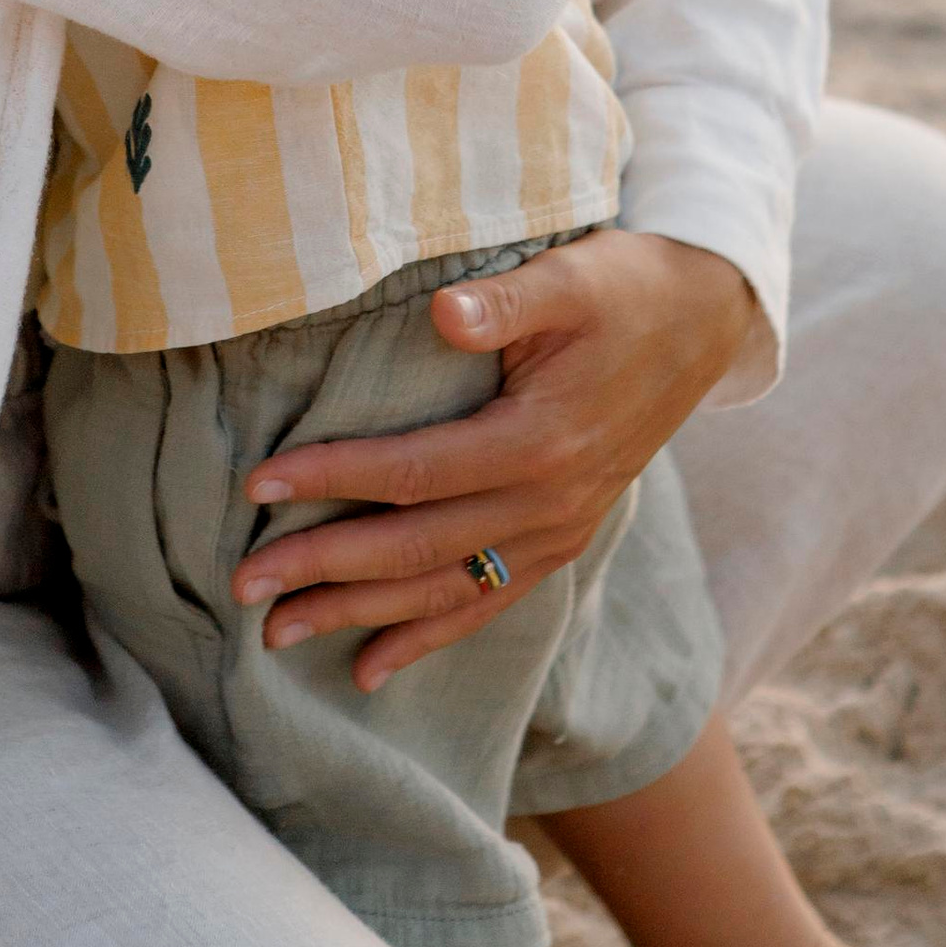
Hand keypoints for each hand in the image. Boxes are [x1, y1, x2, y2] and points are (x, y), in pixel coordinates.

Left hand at [229, 229, 757, 690]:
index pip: (415, 471)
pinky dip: (427, 640)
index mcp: (540, 441)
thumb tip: (442, 313)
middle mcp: (548, 504)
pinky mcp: (561, 540)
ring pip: (444, 591)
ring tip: (279, 634)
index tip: (259, 486)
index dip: (334, 479)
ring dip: (360, 616)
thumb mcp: (572, 276)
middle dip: (324, 568)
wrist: (701, 321)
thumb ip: (506, 301)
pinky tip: (371, 670)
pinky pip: (487, 604)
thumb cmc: (624, 288)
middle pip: (416, 548)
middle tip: (244, 585)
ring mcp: (557, 532)